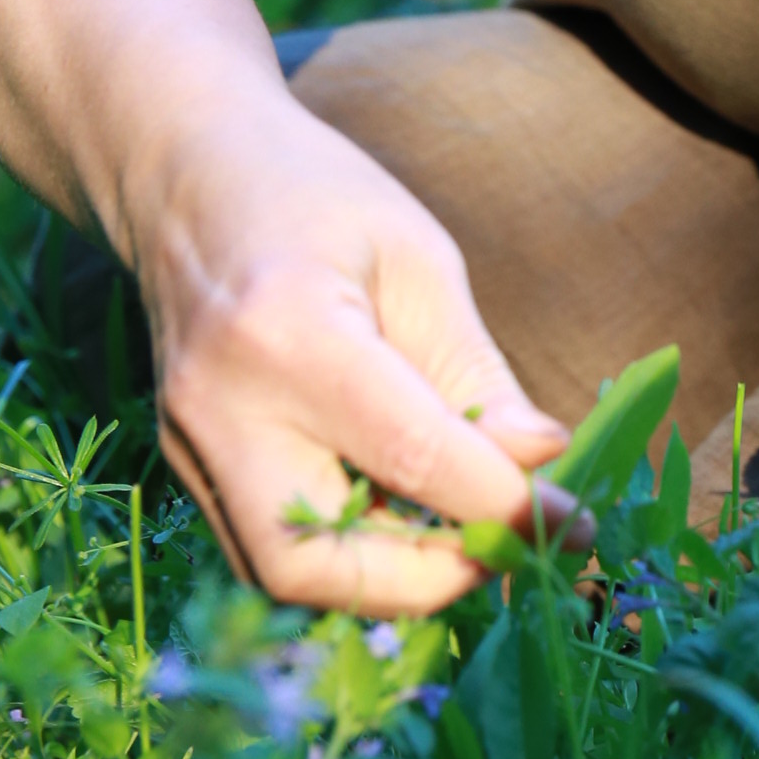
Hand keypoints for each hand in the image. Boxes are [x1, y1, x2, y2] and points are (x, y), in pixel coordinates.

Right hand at [137, 95, 578, 613]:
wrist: (185, 176)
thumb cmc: (315, 198)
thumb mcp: (419, 260)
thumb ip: (475, 371)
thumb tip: (540, 464)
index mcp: (288, 335)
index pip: (411, 458)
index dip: (504, 506)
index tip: (573, 525)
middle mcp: (220, 409)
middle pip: (315, 564)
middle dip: (427, 582)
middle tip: (508, 551)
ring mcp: (188, 447)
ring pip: (286, 576)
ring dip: (388, 582)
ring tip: (463, 537)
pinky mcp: (187, 468)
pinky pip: (271, 547)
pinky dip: (349, 556)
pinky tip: (405, 516)